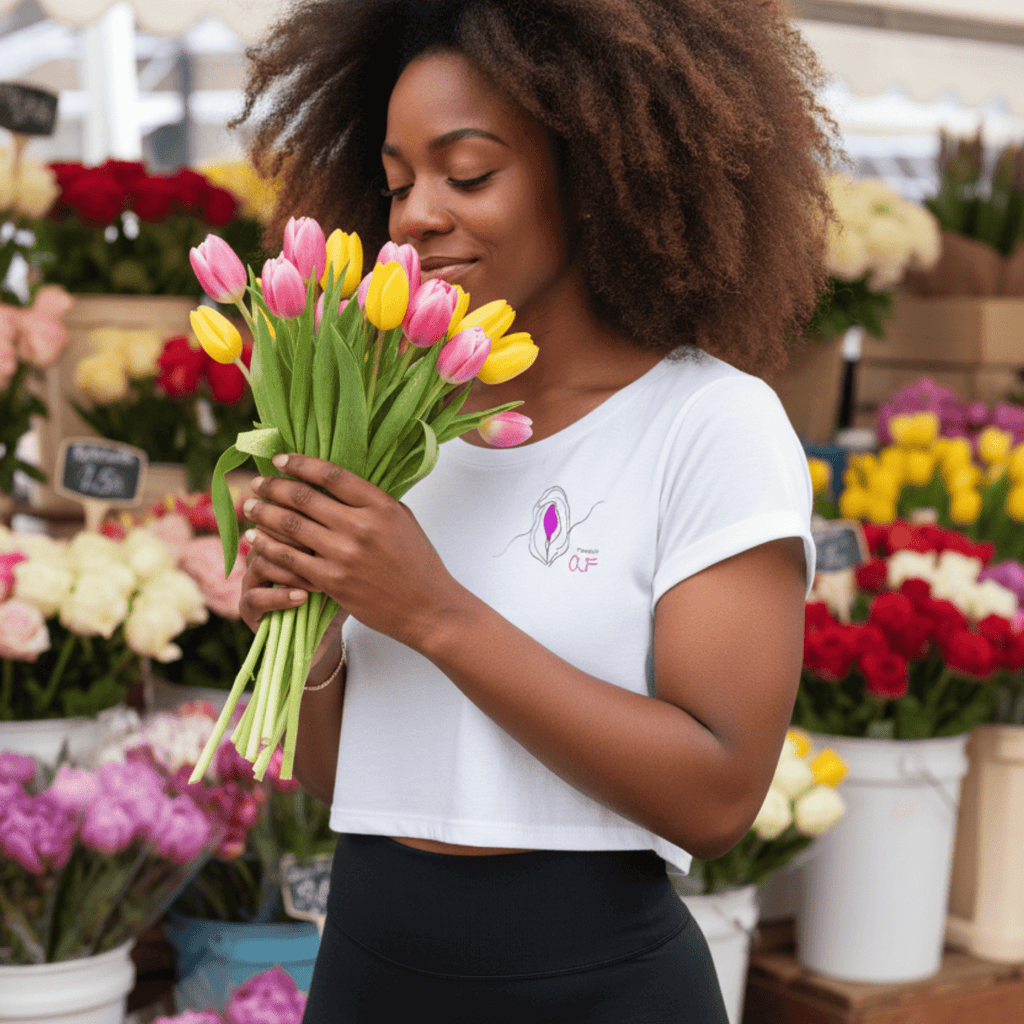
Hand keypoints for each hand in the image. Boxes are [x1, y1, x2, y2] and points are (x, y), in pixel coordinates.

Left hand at [240, 453, 460, 648]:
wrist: (427, 608)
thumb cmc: (417, 563)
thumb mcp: (402, 520)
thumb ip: (371, 501)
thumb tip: (336, 483)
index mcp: (380, 505)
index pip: (331, 475)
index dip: (300, 464)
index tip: (281, 460)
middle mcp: (361, 526)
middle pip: (304, 497)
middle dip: (274, 487)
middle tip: (257, 483)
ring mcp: (344, 554)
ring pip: (291, 526)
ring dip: (264, 514)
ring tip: (251, 507)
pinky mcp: (332, 581)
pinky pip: (289, 559)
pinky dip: (268, 546)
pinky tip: (255, 539)